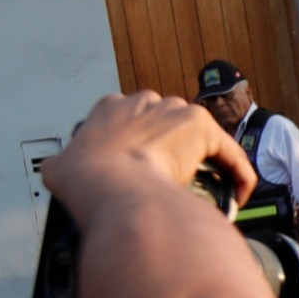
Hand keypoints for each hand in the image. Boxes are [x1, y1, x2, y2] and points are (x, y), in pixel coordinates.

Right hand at [41, 91, 255, 219]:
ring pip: (201, 138)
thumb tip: (60, 171)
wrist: (112, 187)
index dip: (141, 148)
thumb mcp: (59, 169)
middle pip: (167, 125)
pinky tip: (238, 195)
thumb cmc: (88, 182)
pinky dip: (238, 174)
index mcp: (109, 108)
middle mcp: (143, 102)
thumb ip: (63, 165)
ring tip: (215, 193)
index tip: (146, 171)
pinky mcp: (202, 126)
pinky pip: (230, 153)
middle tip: (177, 182)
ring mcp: (174, 110)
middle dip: (175, 151)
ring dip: (211, 162)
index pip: (132, 123)